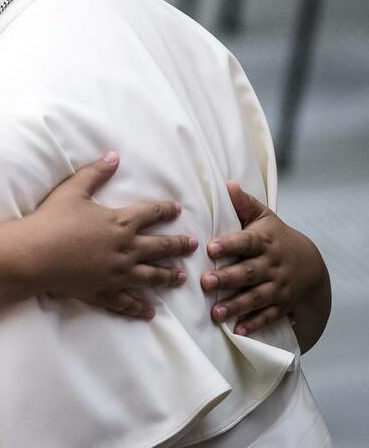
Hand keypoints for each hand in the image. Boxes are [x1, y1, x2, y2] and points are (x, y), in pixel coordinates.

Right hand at [29, 152, 194, 319]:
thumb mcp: (73, 190)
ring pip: (151, 276)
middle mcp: (126, 249)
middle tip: (192, 245)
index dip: (166, 210)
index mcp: (120, 223)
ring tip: (180, 277)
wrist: (35, 255)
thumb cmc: (53, 219)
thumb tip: (114, 156)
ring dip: (168, 276)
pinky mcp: (104, 292)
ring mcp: (118, 274)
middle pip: (160, 247)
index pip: (151, 214)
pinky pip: (127, 302)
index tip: (176, 209)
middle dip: (178, 245)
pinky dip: (140, 308)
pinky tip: (150, 312)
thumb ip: (95, 172)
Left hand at [201, 181, 326, 336]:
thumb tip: (227, 184)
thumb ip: (243, 204)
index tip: (210, 247)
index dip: (230, 245)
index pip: (246, 242)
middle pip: (248, 272)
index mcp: (264, 242)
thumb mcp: (264, 218)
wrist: (310, 266)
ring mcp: (277, 287)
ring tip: (215, 313)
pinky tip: (237, 331)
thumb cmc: (276, 237)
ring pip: (256, 298)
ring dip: (236, 306)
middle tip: (205, 282)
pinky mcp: (280, 305)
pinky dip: (254, 324)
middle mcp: (271, 265)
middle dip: (227, 278)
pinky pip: (268, 316)